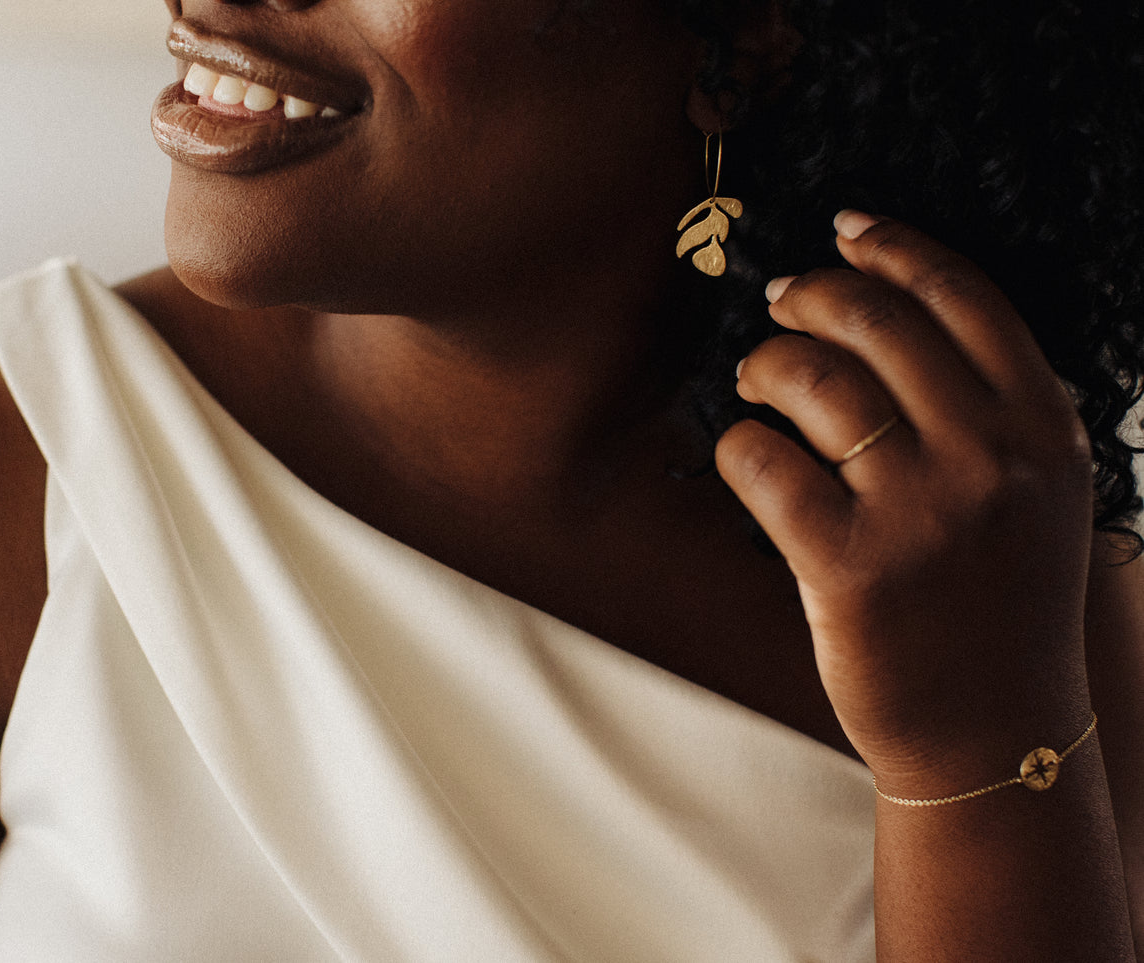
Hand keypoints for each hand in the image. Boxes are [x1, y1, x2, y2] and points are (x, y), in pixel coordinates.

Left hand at [716, 212, 1096, 792]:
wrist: (994, 734)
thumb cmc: (1002, 604)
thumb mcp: (1042, 496)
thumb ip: (997, 407)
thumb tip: (897, 311)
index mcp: (1044, 429)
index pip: (964, 297)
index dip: (894, 247)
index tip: (845, 226)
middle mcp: (991, 458)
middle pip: (875, 322)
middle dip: (809, 295)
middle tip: (779, 303)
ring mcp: (920, 511)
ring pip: (810, 379)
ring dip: (764, 365)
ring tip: (755, 382)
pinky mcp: (848, 565)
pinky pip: (761, 461)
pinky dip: (736, 445)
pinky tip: (744, 454)